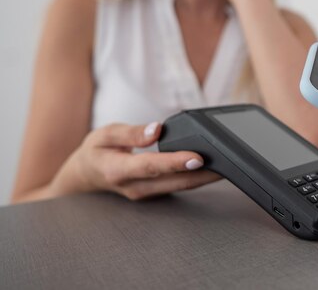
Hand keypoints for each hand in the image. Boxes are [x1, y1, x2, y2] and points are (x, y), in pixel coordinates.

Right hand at [50, 122, 219, 199]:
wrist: (85, 177)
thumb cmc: (96, 152)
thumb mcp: (105, 135)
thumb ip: (131, 133)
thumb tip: (156, 129)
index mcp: (119, 171)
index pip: (152, 167)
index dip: (176, 162)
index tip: (197, 157)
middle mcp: (135, 187)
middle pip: (174, 181)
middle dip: (202, 173)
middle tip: (226, 160)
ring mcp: (146, 194)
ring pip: (180, 186)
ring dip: (204, 177)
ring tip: (226, 164)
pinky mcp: (155, 193)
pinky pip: (178, 185)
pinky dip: (196, 177)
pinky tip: (212, 167)